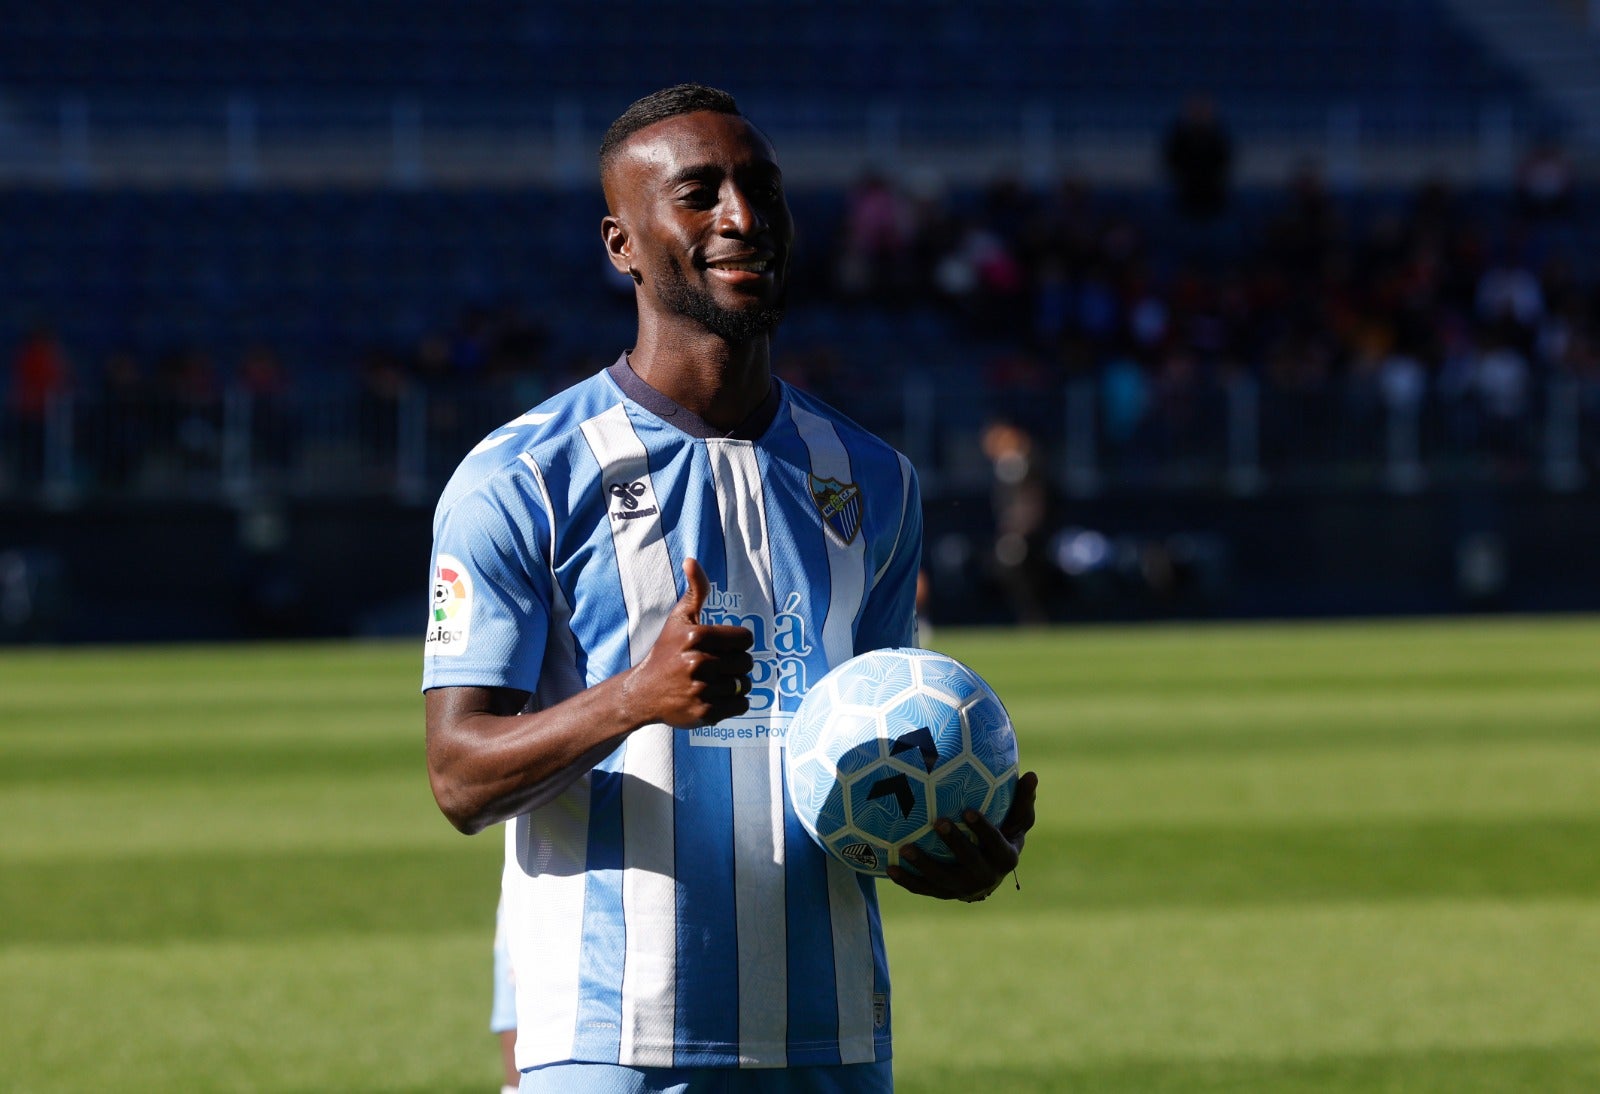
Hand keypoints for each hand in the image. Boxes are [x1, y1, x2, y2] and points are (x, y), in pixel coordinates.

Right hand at [622, 558, 754, 728]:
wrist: (643, 693)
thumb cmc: (666, 652)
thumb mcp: (679, 619)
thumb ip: (695, 591)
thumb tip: (691, 560)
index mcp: (696, 636)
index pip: (745, 638)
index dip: (738, 642)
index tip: (723, 647)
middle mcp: (698, 663)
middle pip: (747, 662)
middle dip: (736, 664)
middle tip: (716, 666)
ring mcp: (701, 690)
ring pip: (745, 684)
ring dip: (735, 684)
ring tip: (716, 682)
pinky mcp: (704, 713)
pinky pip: (742, 705)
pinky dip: (734, 703)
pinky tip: (716, 696)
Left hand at [887, 770, 1037, 901]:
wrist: (989, 871)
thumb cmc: (1003, 834)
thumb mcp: (1016, 819)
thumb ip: (1022, 799)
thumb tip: (1033, 775)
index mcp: (1006, 857)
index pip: (995, 843)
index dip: (983, 829)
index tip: (968, 810)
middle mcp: (986, 876)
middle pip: (970, 862)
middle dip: (954, 844)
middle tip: (938, 821)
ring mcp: (963, 888)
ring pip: (942, 880)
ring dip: (923, 866)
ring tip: (904, 848)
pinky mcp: (943, 893)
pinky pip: (924, 889)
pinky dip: (907, 881)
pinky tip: (890, 867)